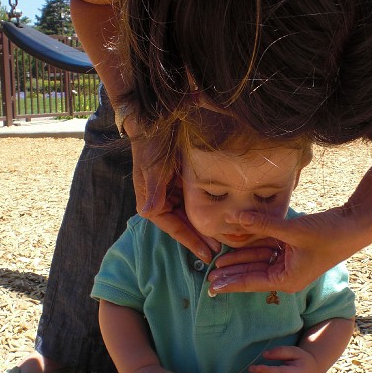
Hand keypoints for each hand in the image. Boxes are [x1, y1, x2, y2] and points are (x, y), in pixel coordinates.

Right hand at [129, 132, 220, 262]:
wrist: (154, 120)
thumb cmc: (151, 144)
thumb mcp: (153, 167)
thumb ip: (154, 191)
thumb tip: (149, 213)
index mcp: (151, 201)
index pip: (172, 227)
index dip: (190, 240)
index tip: (206, 253)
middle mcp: (160, 199)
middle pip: (182, 225)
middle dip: (200, 237)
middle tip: (220, 250)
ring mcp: (171, 191)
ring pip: (189, 215)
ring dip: (203, 226)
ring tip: (222, 237)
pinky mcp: (180, 182)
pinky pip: (193, 201)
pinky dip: (205, 209)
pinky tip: (219, 215)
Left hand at [207, 207, 352, 293]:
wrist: (355, 225)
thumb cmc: (329, 233)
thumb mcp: (293, 230)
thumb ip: (262, 224)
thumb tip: (235, 216)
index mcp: (287, 279)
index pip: (251, 282)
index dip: (230, 283)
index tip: (212, 288)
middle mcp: (287, 275)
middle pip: (252, 274)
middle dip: (231, 273)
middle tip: (208, 277)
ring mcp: (290, 263)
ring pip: (259, 261)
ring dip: (240, 259)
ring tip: (217, 262)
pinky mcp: (292, 250)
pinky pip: (268, 249)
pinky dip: (254, 245)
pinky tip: (238, 242)